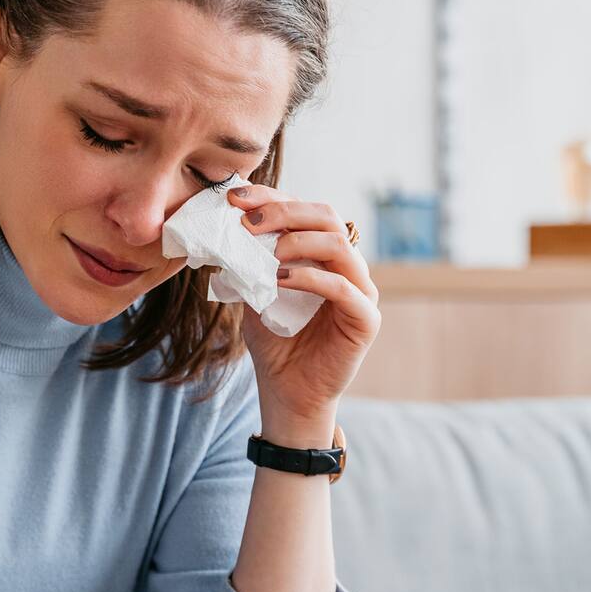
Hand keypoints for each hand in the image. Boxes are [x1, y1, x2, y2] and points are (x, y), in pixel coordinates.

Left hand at [225, 182, 380, 423]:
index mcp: (322, 255)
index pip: (303, 211)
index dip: (271, 198)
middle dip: (284, 212)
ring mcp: (361, 290)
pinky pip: (343, 287)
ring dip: (298, 241)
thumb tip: (224, 229)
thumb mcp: (254, 294)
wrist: (287, 393)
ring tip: (267, 255)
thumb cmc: (275, 343)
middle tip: (248, 221)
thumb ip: (249, 263)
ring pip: (339, 245)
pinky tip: (279, 280)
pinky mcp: (365, 319)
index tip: (234, 198)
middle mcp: (346, 266)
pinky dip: (310, 278)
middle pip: (326, 216)